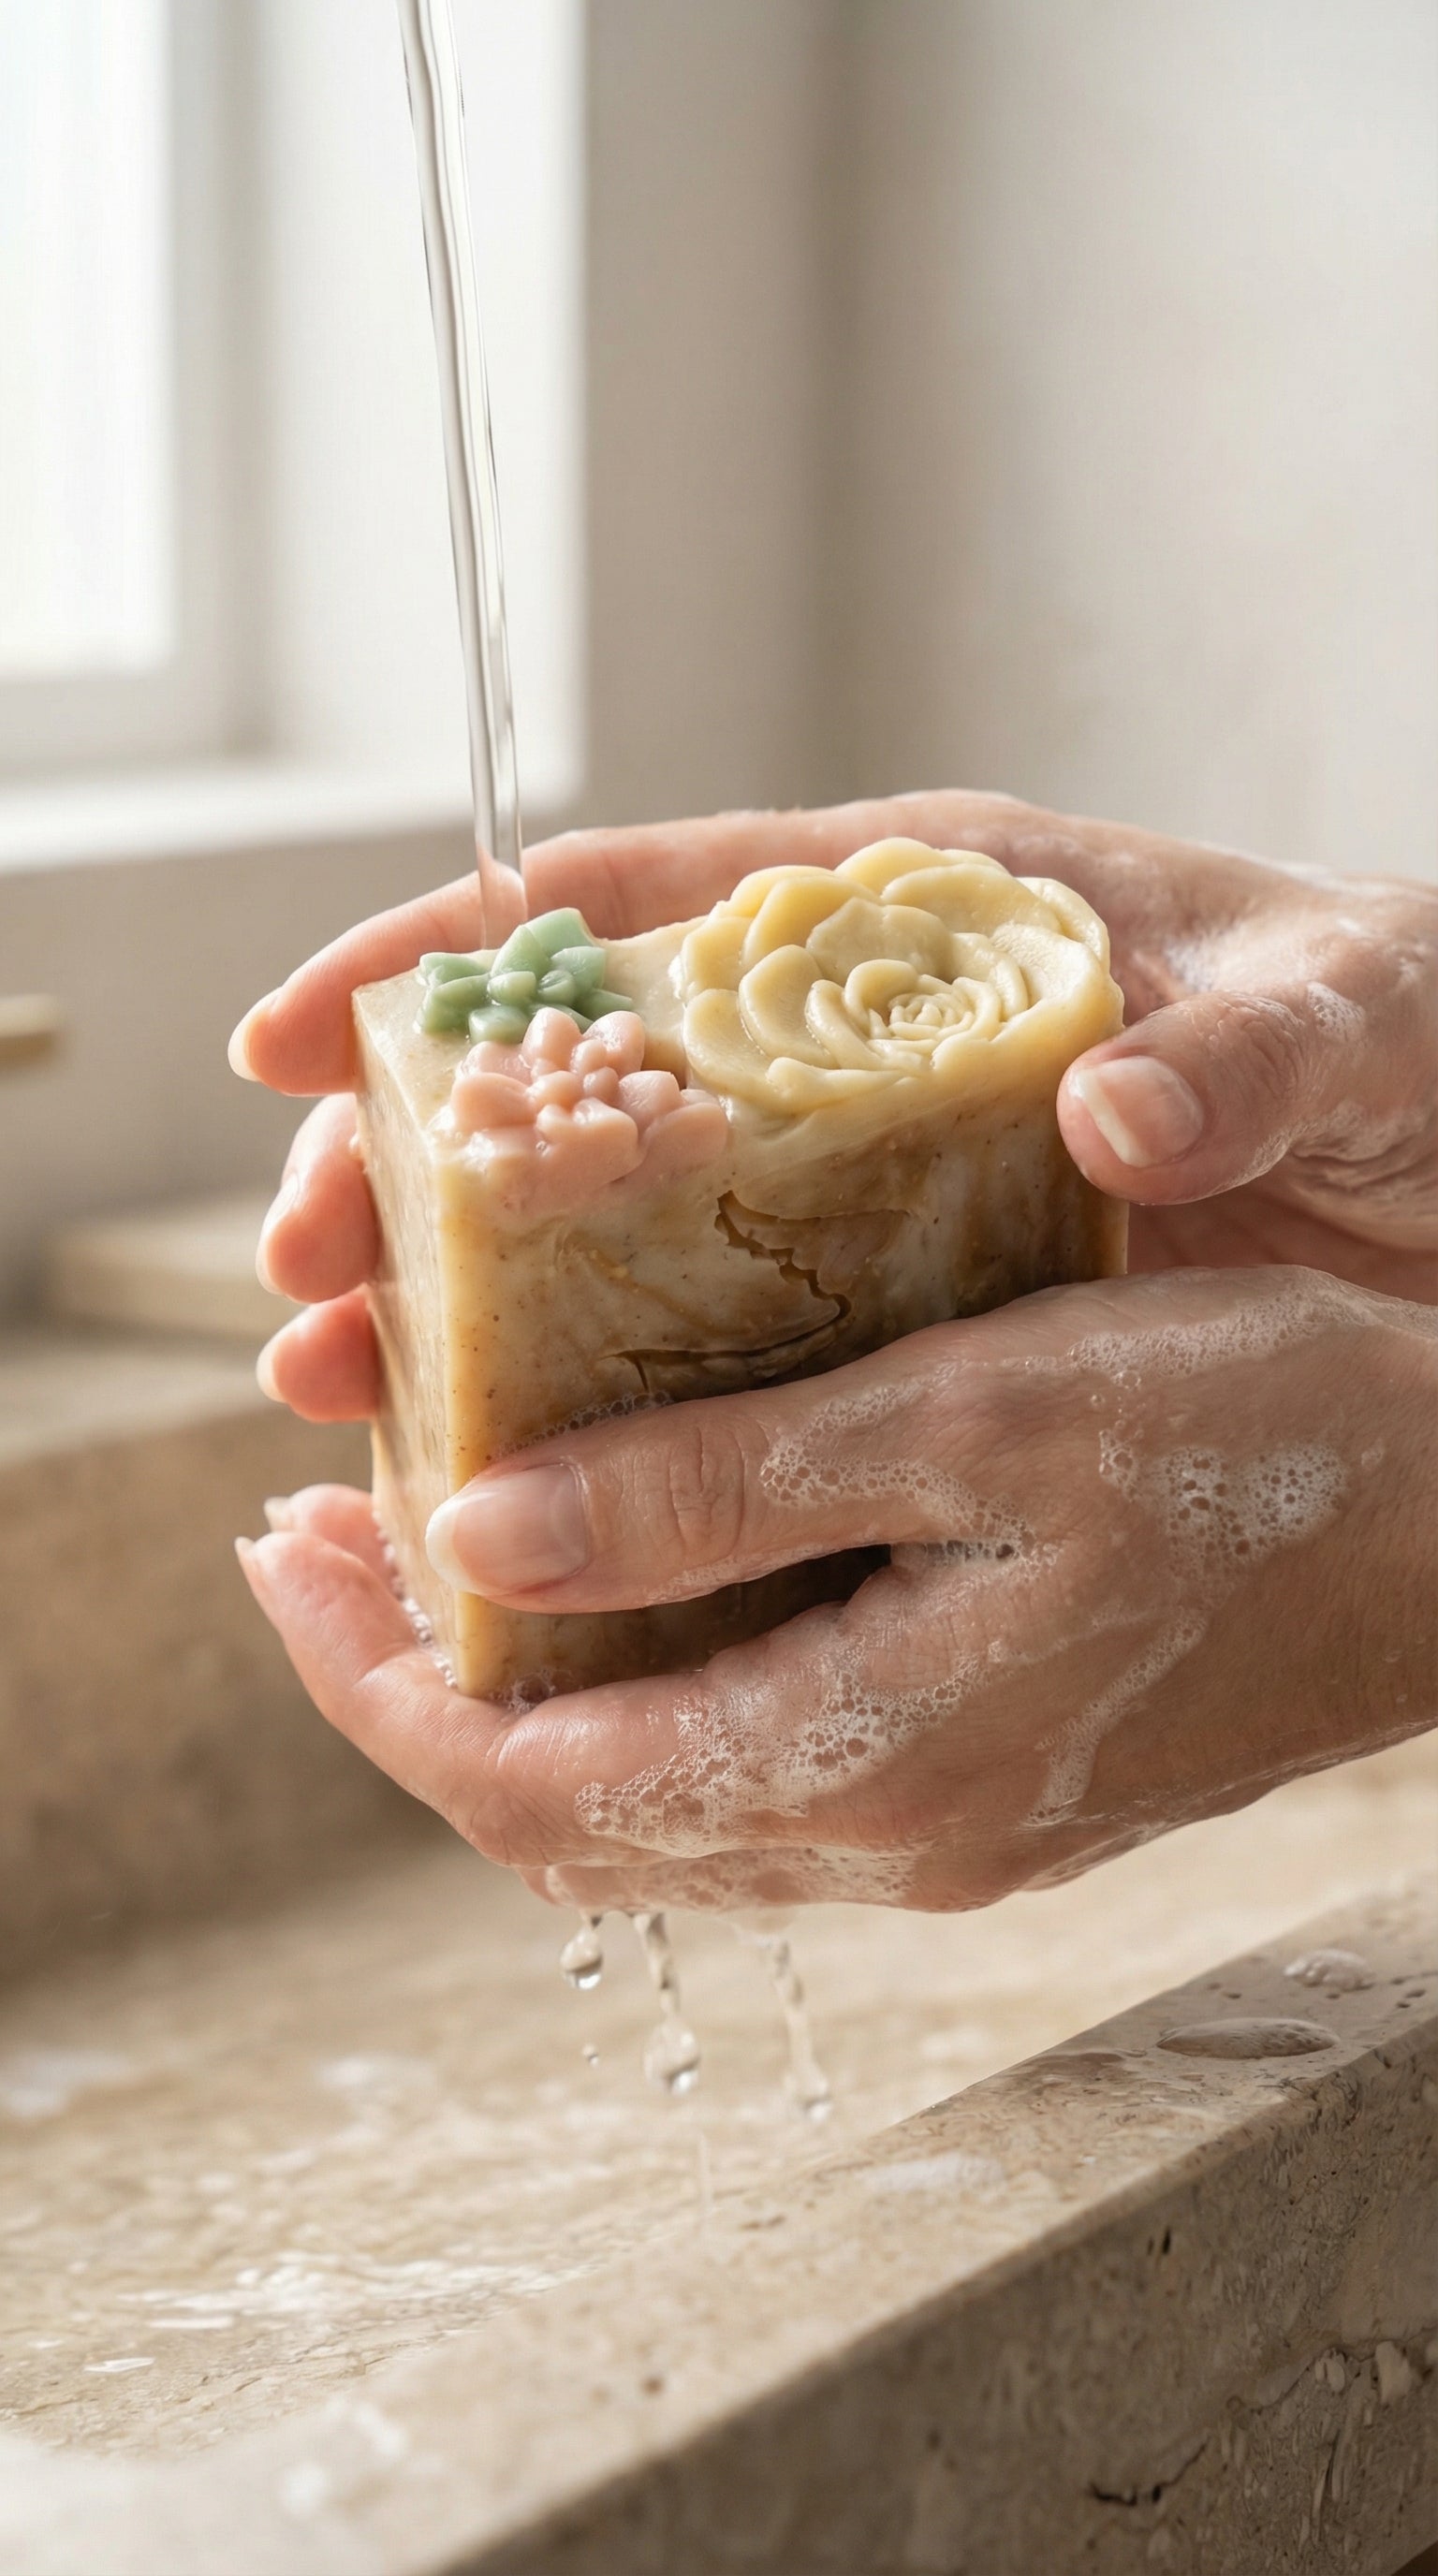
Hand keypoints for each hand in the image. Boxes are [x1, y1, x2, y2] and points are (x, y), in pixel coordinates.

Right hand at [235, 792, 1436, 1425]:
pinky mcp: (920, 1309)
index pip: (644, 899)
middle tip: (305, 1267)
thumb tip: (1126, 1106)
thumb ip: (1265, 1048)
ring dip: (473, 1308)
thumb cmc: (1431, 1055)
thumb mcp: (1368, 1023)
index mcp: (934, 918)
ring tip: (346, 1386)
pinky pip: (728, 1355)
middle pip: (581, 1083)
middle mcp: (869, 1048)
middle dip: (413, 1166)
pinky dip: (613, 1407)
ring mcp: (881, 1186)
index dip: (451, 957)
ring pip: (623, 1234)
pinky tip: (521, 1478)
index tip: (298, 1029)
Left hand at [237, 1266, 1435, 1910]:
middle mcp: (888, 1840)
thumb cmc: (1266, 1440)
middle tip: (325, 1524)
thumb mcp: (982, 1421)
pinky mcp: (990, 1787)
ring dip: (524, 1684)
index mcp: (868, 1764)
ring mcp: (944, 1829)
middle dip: (417, 1682)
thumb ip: (726, 1492)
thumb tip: (481, 1537)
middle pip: (570, 1815)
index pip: (527, 1786)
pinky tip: (636, 1568)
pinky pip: (752, 1770)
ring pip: (656, 1800)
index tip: (277, 1542)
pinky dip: (645, 1683)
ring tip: (442, 1534)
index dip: (369, 1679)